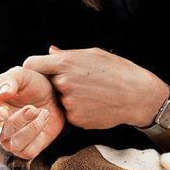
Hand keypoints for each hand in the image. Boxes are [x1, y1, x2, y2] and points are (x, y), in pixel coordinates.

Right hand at [0, 66, 65, 159]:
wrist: (53, 93)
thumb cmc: (32, 84)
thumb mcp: (21, 74)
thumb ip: (9, 79)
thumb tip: (2, 94)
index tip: (3, 112)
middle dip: (15, 122)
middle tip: (32, 108)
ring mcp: (10, 140)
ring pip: (13, 145)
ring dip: (30, 129)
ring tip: (41, 112)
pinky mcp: (27, 148)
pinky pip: (28, 152)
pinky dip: (38, 136)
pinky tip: (45, 118)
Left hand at [23, 45, 167, 129]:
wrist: (138, 95)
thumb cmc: (118, 71)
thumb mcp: (95, 54)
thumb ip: (68, 54)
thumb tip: (50, 52)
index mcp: (66, 63)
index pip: (32, 64)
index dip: (35, 68)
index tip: (41, 72)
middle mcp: (63, 82)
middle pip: (47, 84)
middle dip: (57, 84)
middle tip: (80, 83)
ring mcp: (69, 102)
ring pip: (60, 100)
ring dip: (69, 98)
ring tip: (92, 94)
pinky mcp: (75, 118)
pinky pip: (70, 113)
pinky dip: (79, 110)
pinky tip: (95, 104)